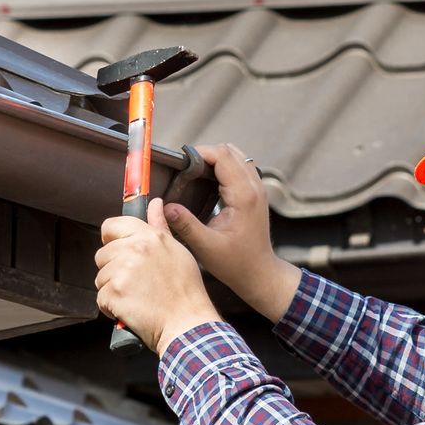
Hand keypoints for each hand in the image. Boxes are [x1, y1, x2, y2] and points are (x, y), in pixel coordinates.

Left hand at [94, 198, 219, 354]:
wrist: (187, 325)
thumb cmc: (187, 293)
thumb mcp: (177, 252)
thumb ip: (160, 226)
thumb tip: (155, 204)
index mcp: (149, 236)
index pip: (111, 226)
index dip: (111, 239)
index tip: (118, 250)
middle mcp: (133, 249)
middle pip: (103, 255)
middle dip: (114, 271)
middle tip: (137, 284)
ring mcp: (122, 271)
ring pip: (101, 278)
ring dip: (113, 290)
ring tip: (137, 298)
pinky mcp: (114, 293)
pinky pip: (101, 298)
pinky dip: (112, 308)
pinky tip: (131, 310)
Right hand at [164, 142, 301, 322]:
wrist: (259, 273)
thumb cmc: (236, 264)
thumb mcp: (206, 247)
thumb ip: (185, 225)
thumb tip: (165, 206)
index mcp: (244, 196)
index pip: (222, 156)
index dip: (200, 153)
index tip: (181, 164)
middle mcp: (254, 187)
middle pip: (229, 151)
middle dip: (206, 154)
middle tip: (186, 169)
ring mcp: (258, 189)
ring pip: (236, 156)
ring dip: (216, 159)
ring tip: (196, 173)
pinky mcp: (256, 193)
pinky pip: (241, 167)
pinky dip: (224, 167)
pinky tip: (210, 181)